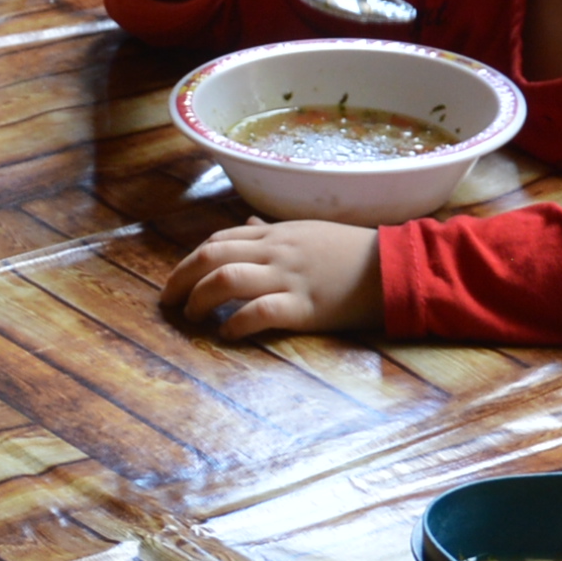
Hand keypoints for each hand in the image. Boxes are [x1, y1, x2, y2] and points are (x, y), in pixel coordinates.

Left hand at [163, 219, 382, 339]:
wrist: (394, 267)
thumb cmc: (352, 252)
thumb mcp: (308, 232)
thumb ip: (274, 232)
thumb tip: (247, 227)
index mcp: (276, 234)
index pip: (219, 240)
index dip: (191, 260)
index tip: (178, 280)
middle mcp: (276, 251)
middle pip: (211, 256)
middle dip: (181, 279)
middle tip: (168, 302)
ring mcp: (288, 277)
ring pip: (226, 279)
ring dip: (200, 299)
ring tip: (192, 317)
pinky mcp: (304, 306)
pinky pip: (260, 311)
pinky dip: (236, 323)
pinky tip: (226, 334)